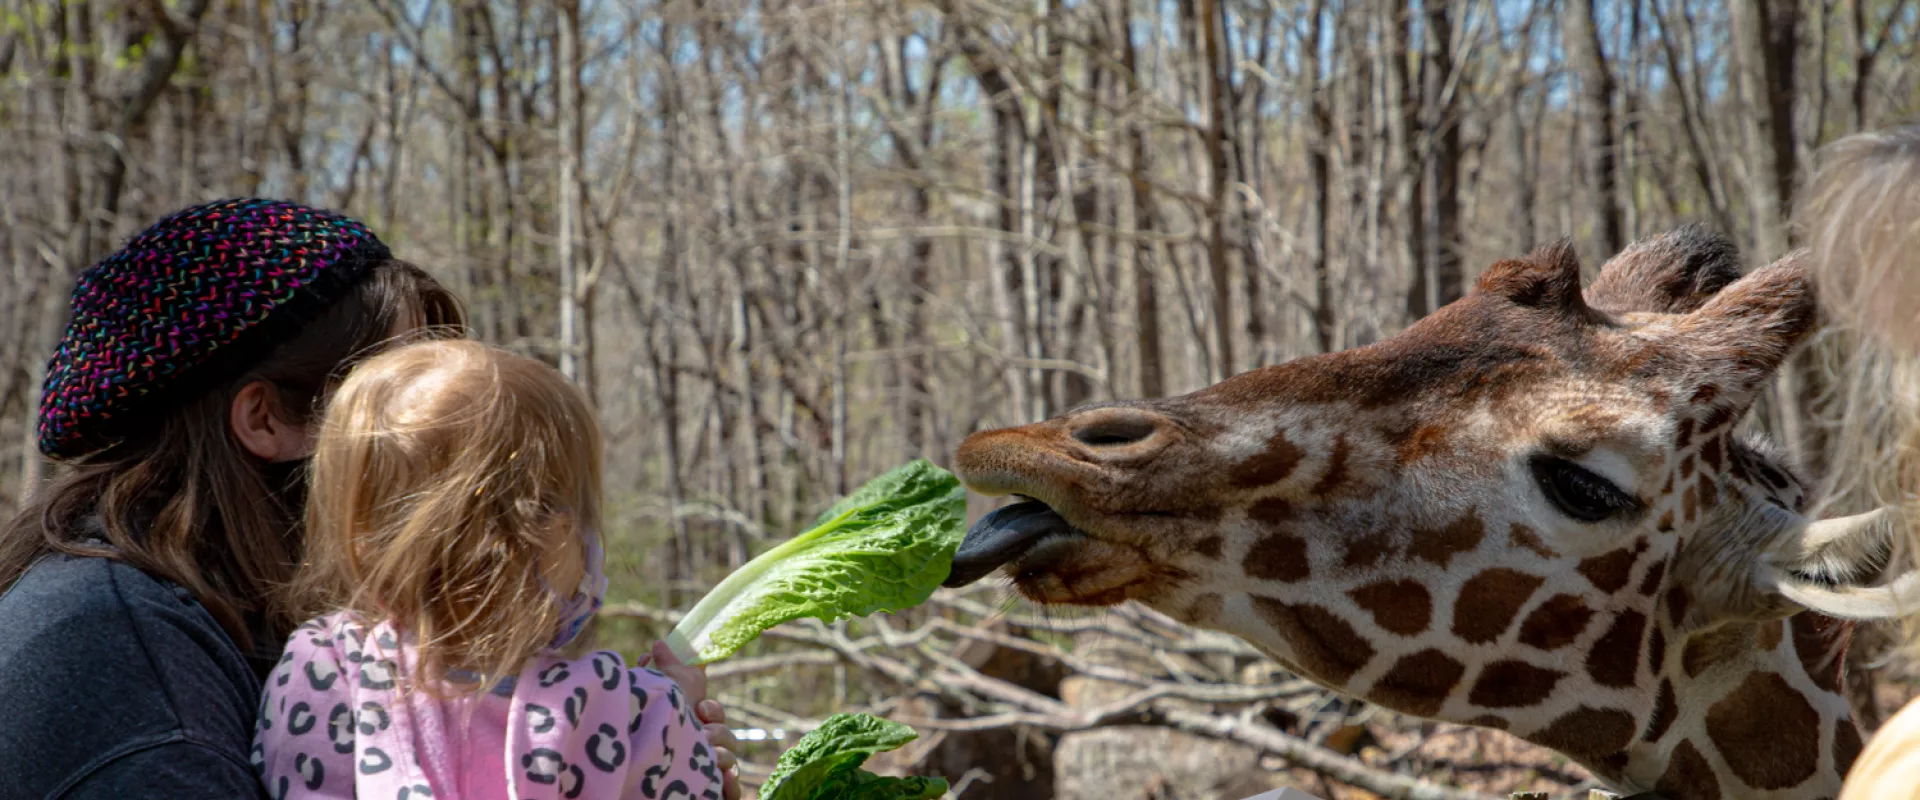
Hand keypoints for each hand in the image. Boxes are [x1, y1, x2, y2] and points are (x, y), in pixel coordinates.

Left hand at [645, 641, 741, 799]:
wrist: (627, 783)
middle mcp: (699, 748)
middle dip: (718, 731)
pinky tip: (724, 782)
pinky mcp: (711, 792)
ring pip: (731, 761)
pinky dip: (732, 787)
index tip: (700, 708)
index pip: (712, 713)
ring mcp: (706, 771)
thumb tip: (658, 644)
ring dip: (722, 757)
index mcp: (687, 725)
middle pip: (726, 736)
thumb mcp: (655, 700)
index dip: (712, 710)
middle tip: (702, 732)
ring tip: (707, 758)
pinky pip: (733, 791)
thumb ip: (661, 672)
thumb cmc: (646, 735)